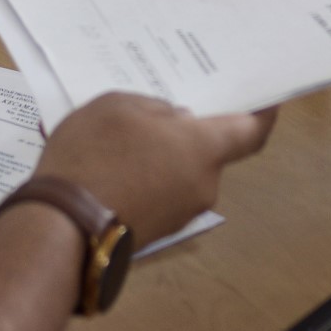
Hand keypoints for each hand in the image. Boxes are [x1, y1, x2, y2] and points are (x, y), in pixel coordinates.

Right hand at [32, 94, 276, 243]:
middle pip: (208, 151)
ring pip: (182, 172)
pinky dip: (147, 177)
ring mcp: (181, 213)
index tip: (267, 99)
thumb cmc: (94, 154)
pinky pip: (162, 193)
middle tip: (158, 110)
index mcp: (202, 148)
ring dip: (163, 155)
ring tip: (124, 136)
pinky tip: (114, 165)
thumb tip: (172, 122)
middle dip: (187, 132)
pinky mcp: (157, 231)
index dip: (264, 114)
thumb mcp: (117, 106)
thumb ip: (154, 108)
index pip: (252, 132)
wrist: (62, 227)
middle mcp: (203, 184)